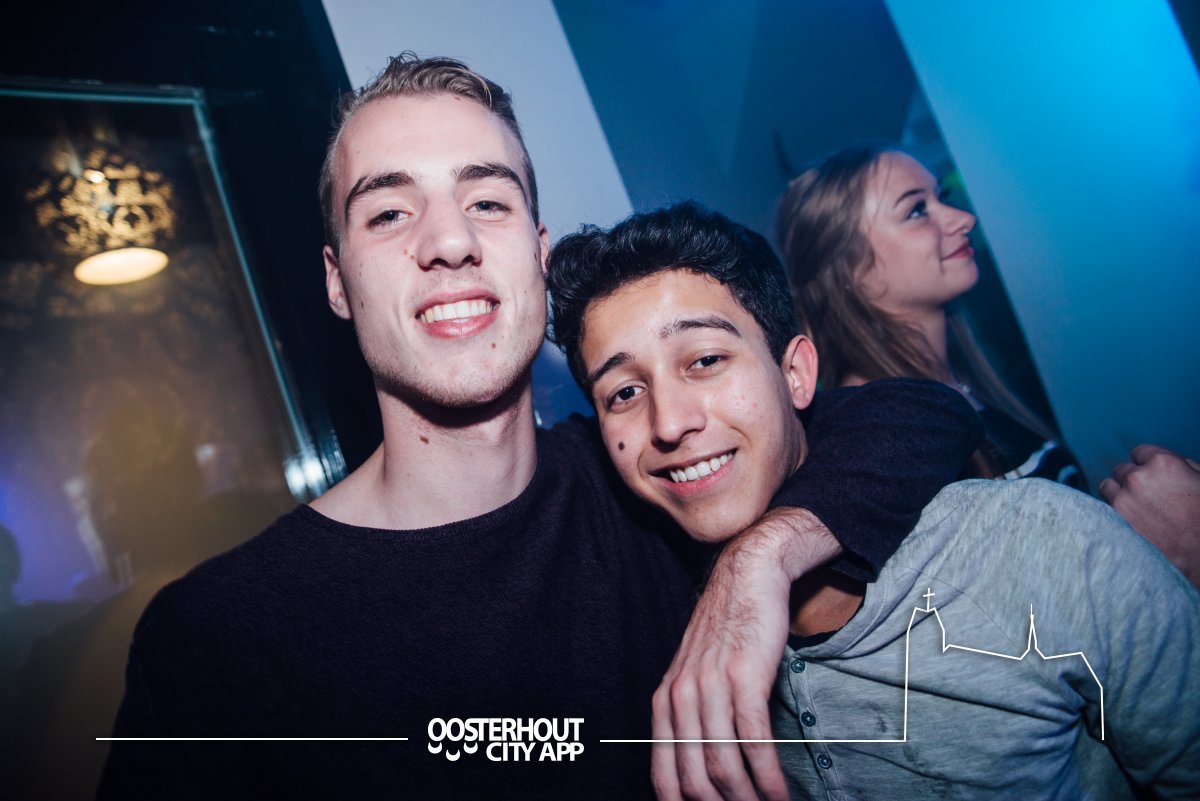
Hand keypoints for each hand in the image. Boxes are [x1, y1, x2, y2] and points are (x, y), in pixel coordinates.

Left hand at [652, 507, 838, 800]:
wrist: (747, 577)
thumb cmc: (727, 630)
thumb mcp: (695, 673)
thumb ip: (692, 716)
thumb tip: (704, 768)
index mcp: (664, 702)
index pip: (664, 776)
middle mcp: (681, 697)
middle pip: (696, 779)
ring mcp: (710, 687)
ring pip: (724, 765)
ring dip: (749, 799)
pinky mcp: (744, 678)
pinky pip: (754, 740)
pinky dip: (769, 776)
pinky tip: (780, 793)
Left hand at [1099, 444, 1199, 588]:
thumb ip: (1183, 466)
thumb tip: (1171, 464)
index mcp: (1163, 463)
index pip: (1140, 453)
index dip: (1148, 465)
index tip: (1153, 476)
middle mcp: (1138, 478)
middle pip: (1122, 470)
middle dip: (1133, 480)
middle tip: (1147, 496)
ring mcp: (1122, 500)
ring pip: (1108, 486)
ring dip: (1118, 494)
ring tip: (1135, 509)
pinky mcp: (1114, 521)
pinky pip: (1104, 509)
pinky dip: (1113, 513)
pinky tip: (1128, 522)